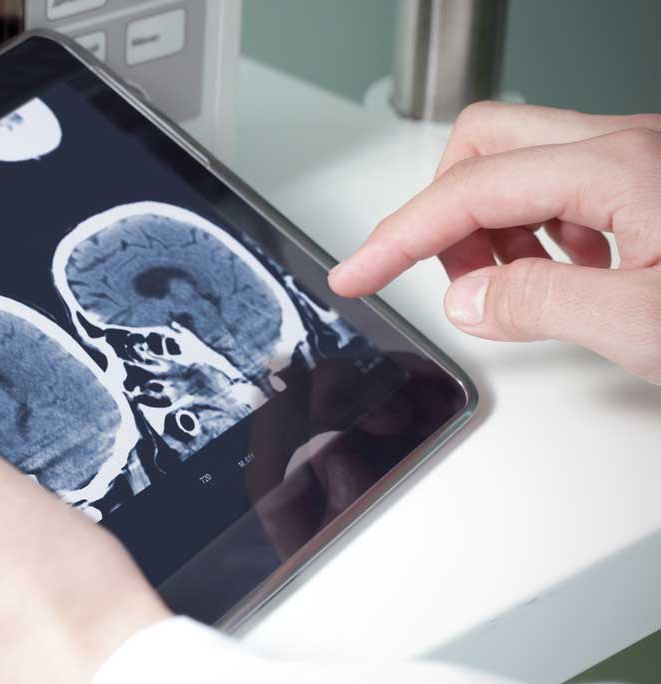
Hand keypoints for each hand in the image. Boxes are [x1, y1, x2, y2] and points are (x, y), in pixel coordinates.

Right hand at [328, 102, 660, 382]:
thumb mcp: (645, 323)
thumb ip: (543, 305)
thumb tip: (468, 299)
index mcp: (620, 167)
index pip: (470, 191)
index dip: (400, 237)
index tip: (356, 273)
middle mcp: (628, 145)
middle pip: (485, 145)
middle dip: (447, 214)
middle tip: (456, 281)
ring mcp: (643, 157)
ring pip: (523, 166)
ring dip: (496, 228)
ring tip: (517, 289)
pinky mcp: (654, 179)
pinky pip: (566, 185)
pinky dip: (539, 231)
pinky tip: (566, 276)